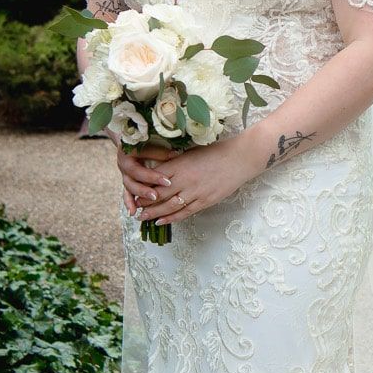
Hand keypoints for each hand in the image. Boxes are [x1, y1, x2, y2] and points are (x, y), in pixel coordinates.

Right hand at [115, 140, 175, 215]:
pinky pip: (125, 193)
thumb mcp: (153, 143)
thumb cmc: (146, 140)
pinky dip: (129, 203)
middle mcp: (124, 164)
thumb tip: (177, 155)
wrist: (131, 140)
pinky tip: (133, 212)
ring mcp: (124, 174)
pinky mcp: (126, 181)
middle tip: (157, 196)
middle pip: (133, 179)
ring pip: (129, 187)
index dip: (153, 175)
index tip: (167, 181)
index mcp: (128, 153)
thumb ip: (162, 151)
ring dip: (139, 196)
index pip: (141, 166)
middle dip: (145, 188)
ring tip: (149, 204)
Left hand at [129, 137, 258, 228]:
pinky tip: (162, 221)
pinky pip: (185, 212)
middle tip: (134, 208)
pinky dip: (172, 218)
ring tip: (143, 218)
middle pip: (159, 194)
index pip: (154, 178)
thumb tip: (160, 170)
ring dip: (155, 213)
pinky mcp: (205, 200)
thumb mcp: (191, 152)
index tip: (133, 191)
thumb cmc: (216, 151)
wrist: (240, 158)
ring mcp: (195, 192)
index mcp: (179, 164)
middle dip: (145, 203)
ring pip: (170, 206)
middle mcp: (184, 179)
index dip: (142, 187)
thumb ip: (176, 162)